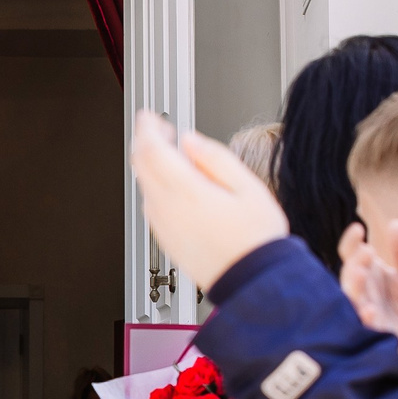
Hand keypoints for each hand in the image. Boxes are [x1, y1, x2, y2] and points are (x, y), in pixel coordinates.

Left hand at [129, 112, 290, 290]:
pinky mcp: (166, 239)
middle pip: (141, 165)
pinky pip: (151, 204)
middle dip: (146, 141)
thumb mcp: (248, 186)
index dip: (147, 128)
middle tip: (160, 129)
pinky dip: (155, 185)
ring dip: (151, 163)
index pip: (151, 150)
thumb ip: (215, 158)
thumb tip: (191, 140)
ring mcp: (163, 226)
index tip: (148, 116)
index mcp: (186, 192)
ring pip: (144, 184)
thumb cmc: (256, 239)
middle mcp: (167, 209)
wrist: (251, 282)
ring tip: (173, 153)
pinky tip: (175, 183)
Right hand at [339, 221, 397, 355]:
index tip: (358, 228)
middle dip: (354, 263)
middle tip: (368, 252)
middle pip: (348, 275)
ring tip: (361, 273)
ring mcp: (368, 312)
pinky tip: (370, 311)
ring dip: (353, 286)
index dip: (351, 243)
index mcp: (372, 275)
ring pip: (350, 299)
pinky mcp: (376, 334)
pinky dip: (364, 318)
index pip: (351, 255)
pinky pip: (364, 326)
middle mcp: (366, 292)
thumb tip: (395, 223)